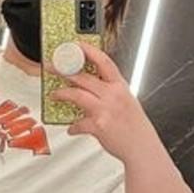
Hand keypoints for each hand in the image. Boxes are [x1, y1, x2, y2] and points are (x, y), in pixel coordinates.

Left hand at [63, 45, 154, 162]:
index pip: (104, 61)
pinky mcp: (98, 126)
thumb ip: (111, 91)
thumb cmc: (135, 126)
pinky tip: (71, 128)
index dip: (88, 51)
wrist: (142, 147)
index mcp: (120, 86)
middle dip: (63, 70)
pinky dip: (73, 126)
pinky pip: (78, 123)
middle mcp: (113, 95)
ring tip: (54, 94)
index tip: (75, 45)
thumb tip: (92, 87)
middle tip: (51, 67)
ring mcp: (105, 109)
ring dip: (62, 93)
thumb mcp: (127, 101)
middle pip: (83, 77)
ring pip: (77, 94)